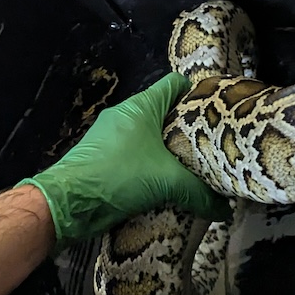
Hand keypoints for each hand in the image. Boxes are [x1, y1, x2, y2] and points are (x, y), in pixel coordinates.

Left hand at [21, 73, 228, 245]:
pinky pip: (134, 151)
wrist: (68, 202)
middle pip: (165, 111)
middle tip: (210, 148)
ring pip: (148, 134)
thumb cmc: (119, 176)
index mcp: (142, 105)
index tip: (217, 115)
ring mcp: (110, 133)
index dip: (198, 95)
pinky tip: (162, 183)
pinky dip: (149, 163)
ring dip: (167, 149)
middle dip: (187, 129)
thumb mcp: (168, 183)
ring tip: (191, 168)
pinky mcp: (101, 154)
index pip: (176, 84)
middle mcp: (125, 113)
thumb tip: (225, 210)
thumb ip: (200, 193)